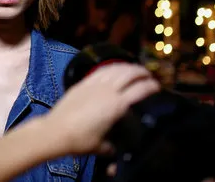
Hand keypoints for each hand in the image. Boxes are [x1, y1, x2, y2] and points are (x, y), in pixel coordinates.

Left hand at [44, 63, 159, 155]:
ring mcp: (95, 84)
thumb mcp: (101, 146)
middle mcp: (108, 91)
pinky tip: (115, 67)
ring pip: (115, 69)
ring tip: (134, 68)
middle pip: (129, 74)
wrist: (57, 130)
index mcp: (117, 105)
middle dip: (141, 72)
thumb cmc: (81, 139)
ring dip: (127, 67)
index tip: (157, 86)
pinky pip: (101, 70)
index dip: (151, 86)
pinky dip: (112, 66)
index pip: (139, 91)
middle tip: (148, 74)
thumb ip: (111, 146)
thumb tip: (114, 148)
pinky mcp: (83, 82)